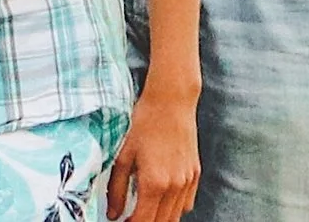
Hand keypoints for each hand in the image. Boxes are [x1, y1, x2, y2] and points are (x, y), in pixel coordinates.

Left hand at [107, 83, 200, 221]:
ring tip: (144, 208)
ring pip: (175, 217)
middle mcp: (174, 186)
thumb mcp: (123, 155)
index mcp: (154, 183)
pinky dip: (174, 208)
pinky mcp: (195, 173)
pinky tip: (162, 198)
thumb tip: (113, 214)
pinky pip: (187, 204)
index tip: (123, 221)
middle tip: (131, 216)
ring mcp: (187, 181)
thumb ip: (116, 189)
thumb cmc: (145, 122)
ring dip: (159, 218)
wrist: (171, 99)